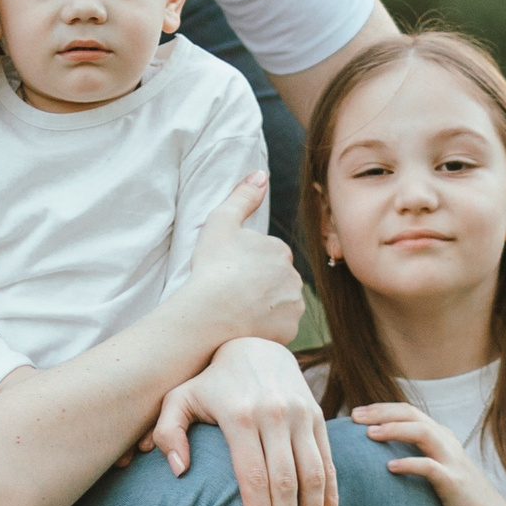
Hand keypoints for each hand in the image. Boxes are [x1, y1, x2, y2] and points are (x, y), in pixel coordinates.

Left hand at [145, 338, 335, 505]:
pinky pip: (330, 464)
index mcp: (240, 415)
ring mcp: (301, 415)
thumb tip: (179, 472)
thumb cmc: (208, 382)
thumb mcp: (178, 398)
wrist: (253, 345)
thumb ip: (167, 432)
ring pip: (315, 476)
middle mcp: (275, 415)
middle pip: (287, 483)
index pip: (254, 478)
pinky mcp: (318, 417)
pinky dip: (332, 498)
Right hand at [183, 173, 303, 348]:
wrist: (211, 312)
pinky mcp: (289, 331)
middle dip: (259, 287)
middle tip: (232, 293)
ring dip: (264, 308)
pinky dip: (265, 328)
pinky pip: (278, 328)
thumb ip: (243, 196)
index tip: (229, 272)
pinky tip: (245, 327)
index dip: (247, 266)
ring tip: (237, 312)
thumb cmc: (214, 266)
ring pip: (279, 305)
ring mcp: (293, 305)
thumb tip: (261, 174)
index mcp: (280, 250)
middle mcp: (294, 277)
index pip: (268, 257)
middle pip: (276, 282)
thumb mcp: (222, 222)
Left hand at [352, 403, 505, 505]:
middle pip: (413, 415)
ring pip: (423, 433)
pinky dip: (410, 463)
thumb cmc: (458, 501)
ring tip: (369, 434)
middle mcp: (448, 444)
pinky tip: (390, 466)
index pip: (409, 412)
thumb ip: (417, 459)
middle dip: (382, 412)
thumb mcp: (437, 473)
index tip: (355, 412)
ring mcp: (453, 462)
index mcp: (442, 438)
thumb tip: (380, 458)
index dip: (382, 409)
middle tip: (354, 417)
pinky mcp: (455, 483)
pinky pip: (430, 468)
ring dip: (394, 430)